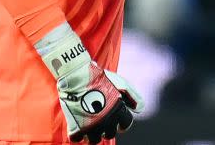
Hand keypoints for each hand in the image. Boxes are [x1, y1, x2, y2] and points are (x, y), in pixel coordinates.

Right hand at [37, 25, 143, 142]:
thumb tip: (138, 110)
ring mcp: (91, 126)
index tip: (117, 122)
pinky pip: (78, 138)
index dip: (121, 123)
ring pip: (94, 140)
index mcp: (118, 111)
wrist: (76, 75)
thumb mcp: (121, 83)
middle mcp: (107, 121)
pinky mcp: (76, 127)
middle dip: (106, 128)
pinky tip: (78, 126)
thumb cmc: (99, 77)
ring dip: (92, 134)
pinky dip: (78, 134)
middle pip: (109, 133)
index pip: (125, 125)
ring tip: (89, 125)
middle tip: (100, 121)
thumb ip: (133, 96)